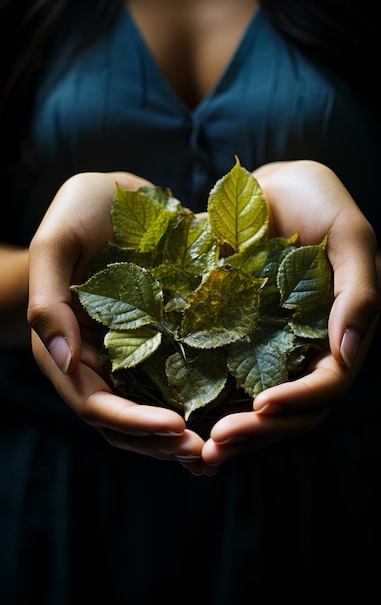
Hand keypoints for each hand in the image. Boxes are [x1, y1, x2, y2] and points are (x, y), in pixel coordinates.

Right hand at [28, 171, 205, 472]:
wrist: (117, 197)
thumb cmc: (81, 212)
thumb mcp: (57, 244)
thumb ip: (49, 300)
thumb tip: (63, 359)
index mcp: (66, 348)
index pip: (94, 403)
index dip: (132, 422)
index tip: (176, 427)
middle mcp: (98, 360)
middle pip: (125, 421)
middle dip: (162, 442)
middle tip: (207, 455)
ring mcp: (129, 353)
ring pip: (151, 409)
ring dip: (180, 436)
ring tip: (220, 449)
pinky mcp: (158, 339)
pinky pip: (176, 379)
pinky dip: (198, 402)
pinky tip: (229, 412)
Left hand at [200, 160, 379, 474]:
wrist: (268, 184)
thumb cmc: (317, 200)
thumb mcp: (352, 236)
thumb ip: (359, 293)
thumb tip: (349, 354)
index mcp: (339, 335)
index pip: (328, 385)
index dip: (299, 401)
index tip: (261, 406)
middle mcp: (304, 350)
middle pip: (290, 410)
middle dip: (257, 431)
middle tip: (214, 445)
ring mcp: (269, 348)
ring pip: (255, 405)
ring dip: (230, 430)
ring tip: (193, 449)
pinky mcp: (233, 338)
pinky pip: (222, 379)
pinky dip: (205, 402)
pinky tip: (176, 418)